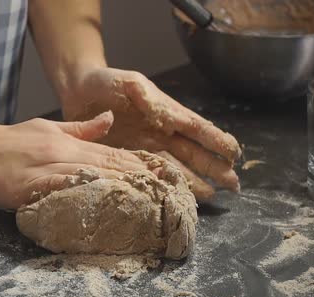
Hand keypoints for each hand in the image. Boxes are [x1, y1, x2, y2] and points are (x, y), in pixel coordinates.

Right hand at [0, 112, 158, 208]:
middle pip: (106, 165)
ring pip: (89, 176)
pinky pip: (61, 191)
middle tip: (165, 189)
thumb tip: (108, 120)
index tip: (162, 173)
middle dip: (138, 177)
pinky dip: (83, 196)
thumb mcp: (46, 127)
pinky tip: (102, 204)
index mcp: (66, 140)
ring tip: (147, 198)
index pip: (110, 152)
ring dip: (119, 187)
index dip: (138, 163)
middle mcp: (62, 152)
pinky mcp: (30, 186)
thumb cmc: (8, 141)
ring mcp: (46, 169)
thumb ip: (79, 128)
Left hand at [60, 66, 241, 199]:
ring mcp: (146, 148)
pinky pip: (150, 174)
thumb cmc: (105, 82)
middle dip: (215, 167)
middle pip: (193, 153)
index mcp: (166, 111)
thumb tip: (163, 110)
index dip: (216, 140)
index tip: (235, 153)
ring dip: (195, 181)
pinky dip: (165, 185)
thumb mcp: (127, 82)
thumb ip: (144, 95)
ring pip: (176, 167)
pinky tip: (176, 196)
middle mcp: (161, 133)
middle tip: (234, 184)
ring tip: (213, 196)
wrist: (78, 91)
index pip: (197, 127)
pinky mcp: (128, 159)